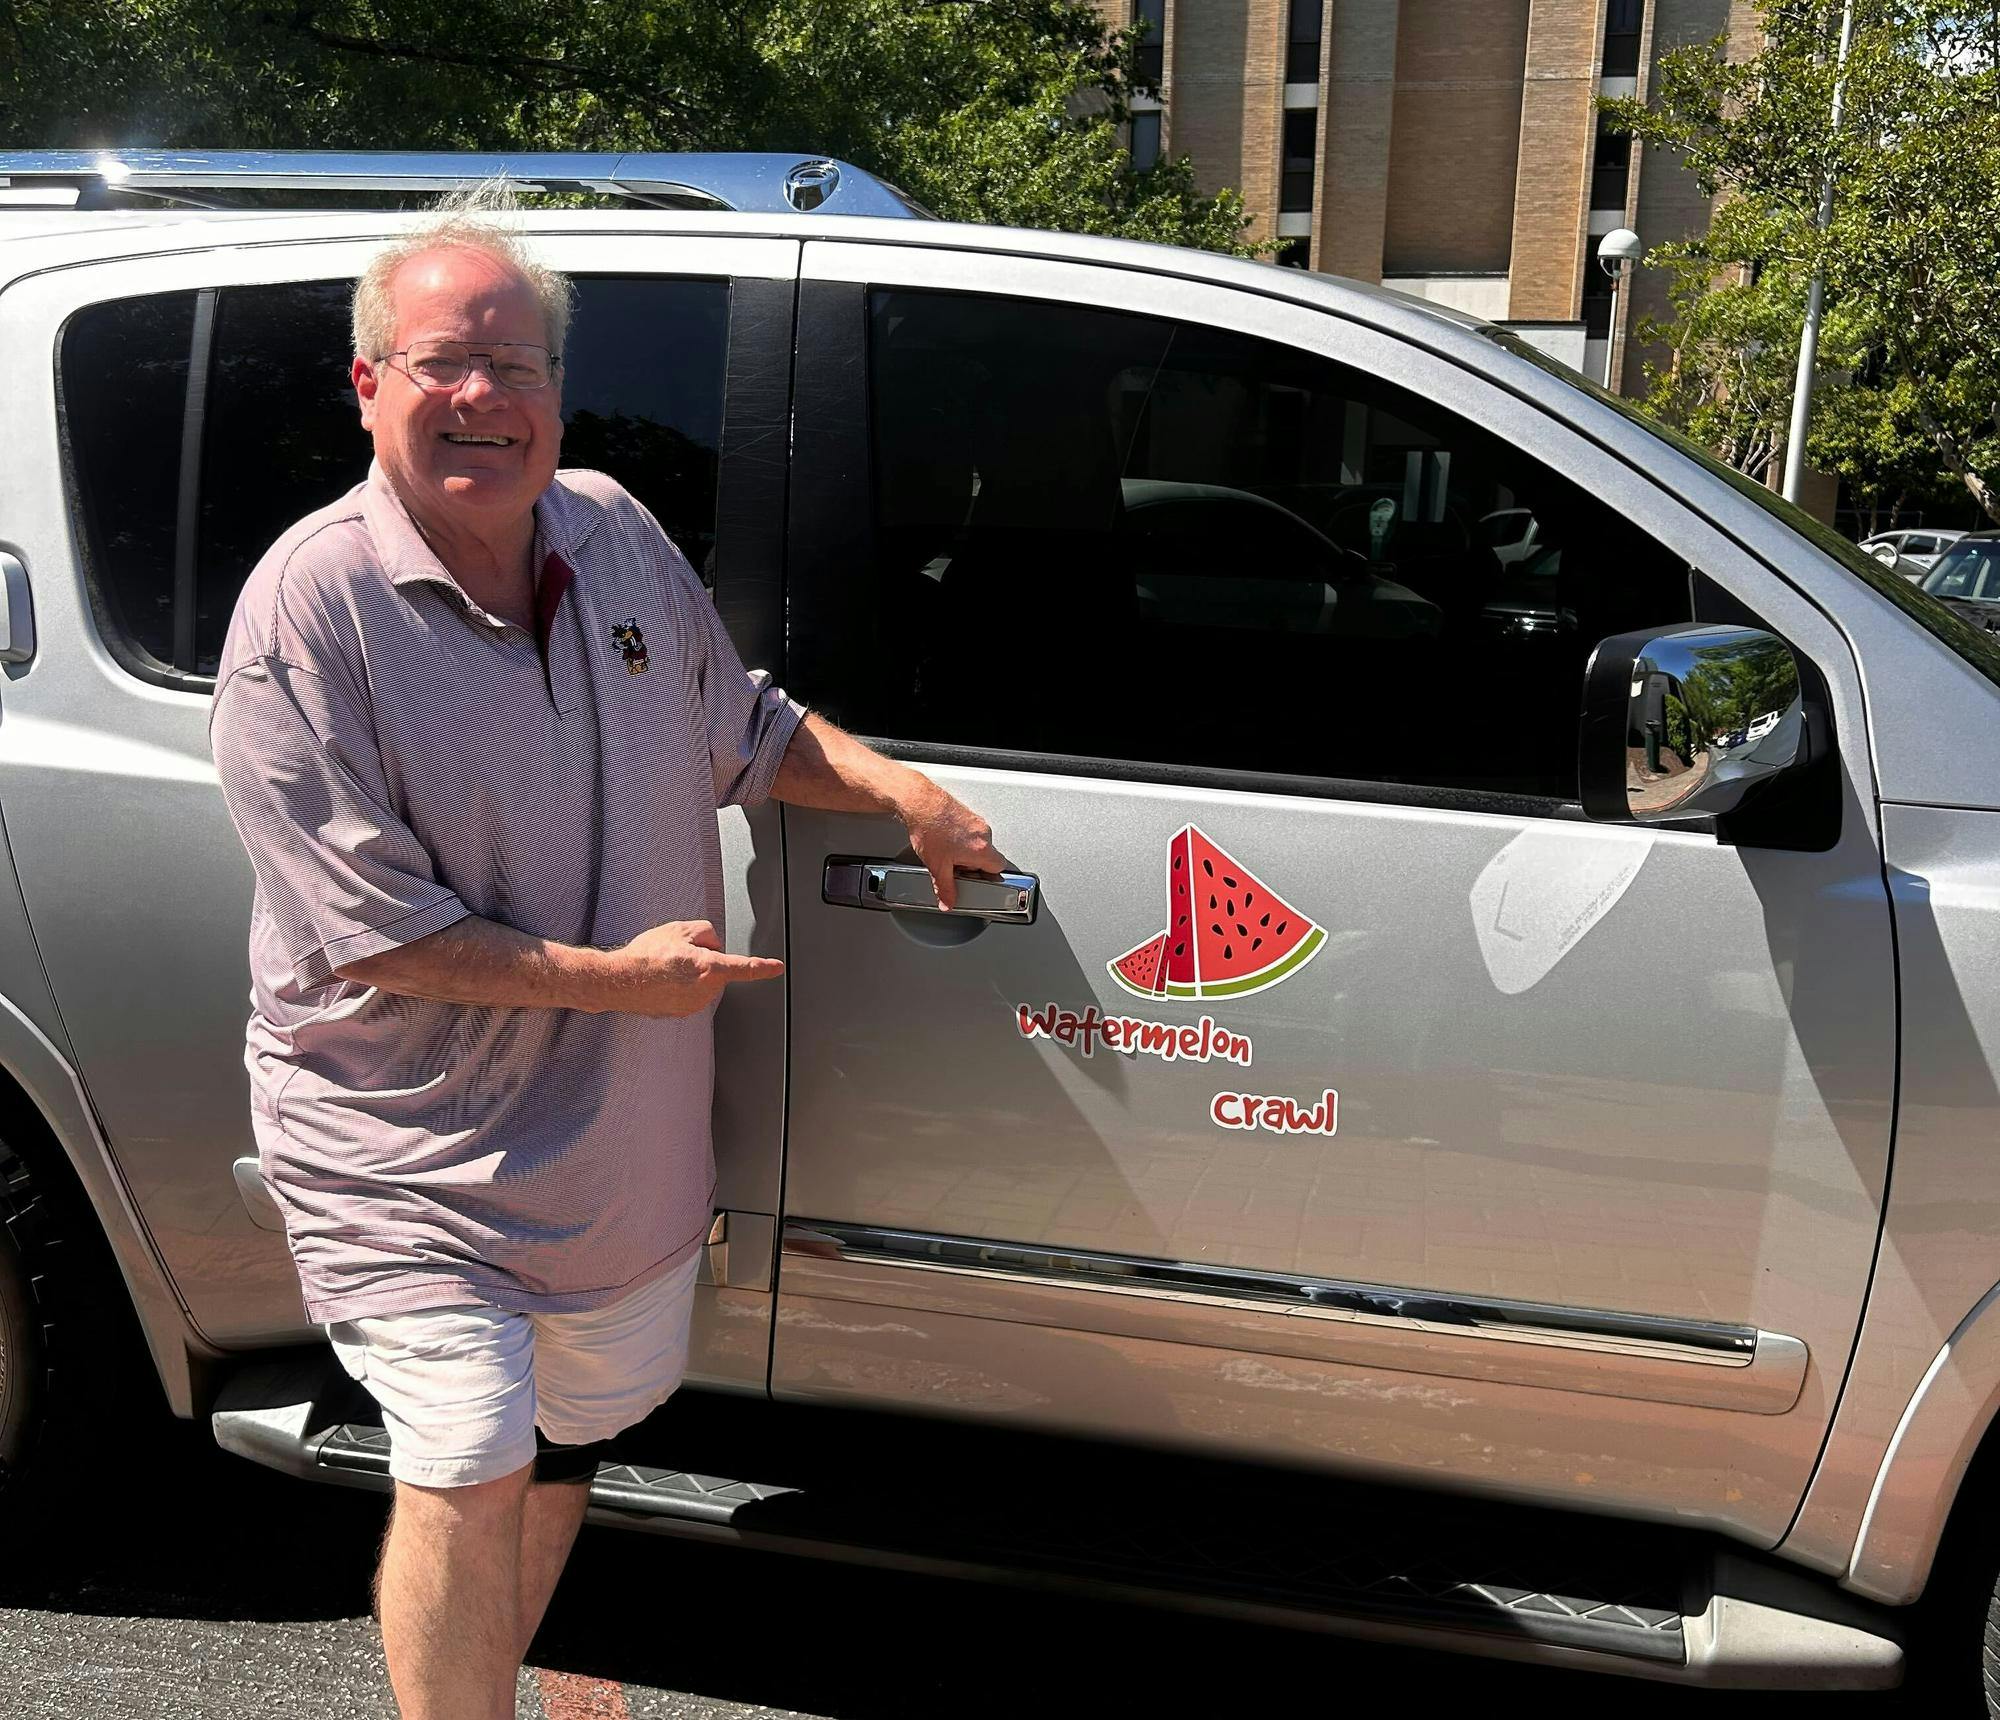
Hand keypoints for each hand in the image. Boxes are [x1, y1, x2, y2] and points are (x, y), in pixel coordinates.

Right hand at [605, 920, 783, 1016]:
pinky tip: (662, 981)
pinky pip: (689, 993)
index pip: (744, 967)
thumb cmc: (646, 956)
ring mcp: (693, 1005)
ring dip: (691, 973)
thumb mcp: (680, 929)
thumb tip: (711, 944)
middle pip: (716, 968)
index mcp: (709, 968)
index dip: (763, 967)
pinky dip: (680, 986)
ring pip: (702, 981)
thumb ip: (706, 932)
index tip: (777, 968)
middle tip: (677, 954)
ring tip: (665, 968)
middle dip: (703, 958)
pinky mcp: (681, 1013)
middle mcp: (704, 991)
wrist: (620, 981)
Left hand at [901, 780, 1007, 909]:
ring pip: (980, 844)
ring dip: (967, 851)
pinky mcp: (969, 814)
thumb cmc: (930, 829)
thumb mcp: (937, 866)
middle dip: (973, 865)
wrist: (920, 803)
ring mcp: (977, 821)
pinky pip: (972, 832)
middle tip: (956, 868)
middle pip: (988, 856)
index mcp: (982, 849)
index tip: (975, 880)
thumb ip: (945, 888)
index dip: (988, 877)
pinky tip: (945, 839)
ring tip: (947, 852)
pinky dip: (962, 839)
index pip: (999, 868)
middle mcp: (984, 833)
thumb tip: (948, 902)